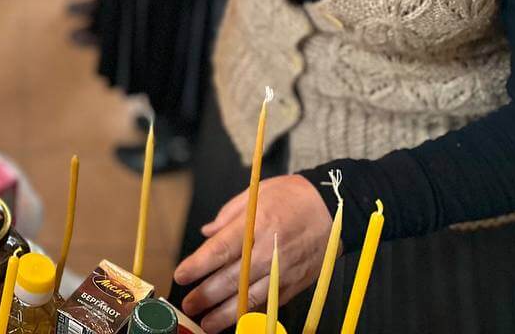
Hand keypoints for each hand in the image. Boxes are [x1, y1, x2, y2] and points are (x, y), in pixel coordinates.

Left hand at [173, 174, 334, 332]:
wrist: (332, 209)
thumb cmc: (292, 197)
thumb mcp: (255, 193)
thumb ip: (227, 216)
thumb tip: (207, 234)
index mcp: (256, 225)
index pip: (220, 250)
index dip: (198, 265)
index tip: (181, 275)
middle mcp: (269, 251)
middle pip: (232, 279)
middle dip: (207, 295)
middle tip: (188, 305)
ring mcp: (283, 270)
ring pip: (251, 298)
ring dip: (226, 314)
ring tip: (207, 323)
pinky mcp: (295, 282)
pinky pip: (270, 302)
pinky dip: (252, 313)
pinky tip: (237, 320)